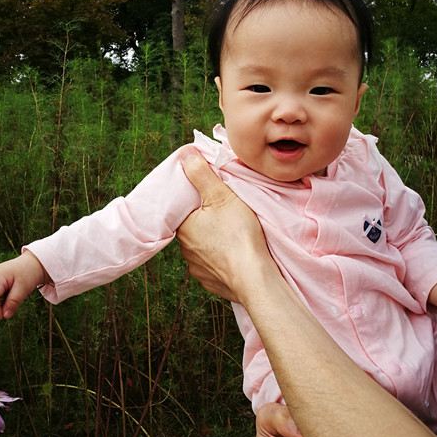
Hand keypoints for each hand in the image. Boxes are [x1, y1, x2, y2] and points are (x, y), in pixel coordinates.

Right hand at [0, 251, 48, 318]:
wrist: (34, 263)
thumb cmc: (29, 274)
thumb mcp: (23, 289)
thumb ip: (13, 302)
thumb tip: (5, 316)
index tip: (2, 317)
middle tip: (12, 308)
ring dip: (3, 300)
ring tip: (17, 294)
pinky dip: (5, 295)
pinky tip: (14, 292)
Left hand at [176, 148, 272, 301]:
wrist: (254, 278)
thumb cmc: (239, 236)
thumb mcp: (221, 195)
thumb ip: (201, 174)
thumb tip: (185, 154)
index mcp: (183, 227)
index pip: (182, 209)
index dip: (196, 201)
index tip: (210, 197)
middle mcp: (185, 250)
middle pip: (193, 228)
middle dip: (206, 220)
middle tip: (226, 213)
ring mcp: (198, 269)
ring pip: (203, 248)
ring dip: (214, 241)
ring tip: (233, 234)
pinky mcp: (211, 282)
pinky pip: (214, 266)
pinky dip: (223, 259)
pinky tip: (235, 254)